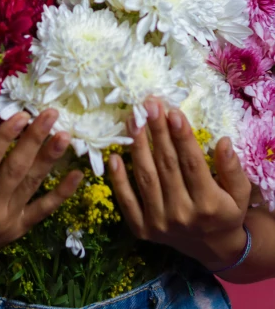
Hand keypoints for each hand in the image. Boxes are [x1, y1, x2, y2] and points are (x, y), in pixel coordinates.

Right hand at [0, 109, 82, 286]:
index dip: (4, 137)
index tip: (20, 114)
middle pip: (16, 169)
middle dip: (35, 139)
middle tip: (50, 114)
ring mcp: (6, 221)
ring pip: (32, 185)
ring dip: (50, 158)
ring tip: (65, 135)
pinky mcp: (16, 229)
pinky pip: (42, 211)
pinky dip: (61, 194)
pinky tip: (77, 176)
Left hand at [108, 97, 251, 270]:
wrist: (210, 248)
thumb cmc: (224, 211)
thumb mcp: (239, 193)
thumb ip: (233, 169)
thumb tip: (224, 141)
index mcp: (208, 205)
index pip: (192, 164)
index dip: (182, 137)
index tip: (173, 111)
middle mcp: (182, 215)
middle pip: (166, 165)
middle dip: (157, 131)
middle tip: (149, 104)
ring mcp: (160, 223)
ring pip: (146, 177)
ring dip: (137, 146)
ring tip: (133, 119)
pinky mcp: (142, 230)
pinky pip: (127, 202)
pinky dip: (118, 180)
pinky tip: (114, 157)